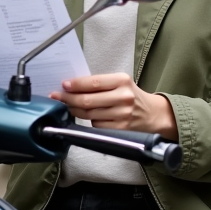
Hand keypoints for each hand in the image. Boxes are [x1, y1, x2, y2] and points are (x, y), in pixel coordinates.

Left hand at [50, 73, 178, 140]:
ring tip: (68, 106)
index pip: (93, 83)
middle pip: (88, 100)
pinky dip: (90, 121)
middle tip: (57, 97)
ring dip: (75, 110)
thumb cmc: (131, 96)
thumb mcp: (120, 83)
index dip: (75, 85)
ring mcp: (122, 114)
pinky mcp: (121, 129)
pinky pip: (96, 125)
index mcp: (122, 81)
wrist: (153, 114)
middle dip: (68, 99)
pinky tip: (88, 116)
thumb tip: (72, 86)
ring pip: (89, 114)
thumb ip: (100, 84)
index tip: (63, 85)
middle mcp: (123, 97)